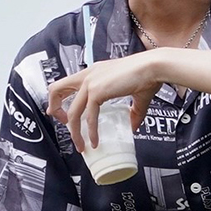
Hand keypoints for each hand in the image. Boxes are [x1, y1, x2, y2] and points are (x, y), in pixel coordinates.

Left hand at [45, 53, 162, 152]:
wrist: (154, 66)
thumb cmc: (147, 74)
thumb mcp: (134, 94)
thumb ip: (132, 111)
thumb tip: (133, 125)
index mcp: (93, 73)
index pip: (66, 84)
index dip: (59, 99)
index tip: (62, 113)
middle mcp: (88, 76)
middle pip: (56, 90)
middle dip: (55, 110)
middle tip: (64, 124)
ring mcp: (90, 83)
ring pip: (72, 111)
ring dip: (74, 131)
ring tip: (81, 145)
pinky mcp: (97, 91)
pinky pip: (88, 116)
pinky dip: (90, 131)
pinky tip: (94, 140)